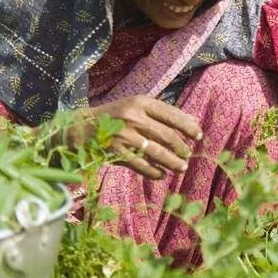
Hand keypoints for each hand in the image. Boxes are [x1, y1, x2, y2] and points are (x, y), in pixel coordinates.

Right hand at [66, 95, 200, 179]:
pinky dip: (153, 171)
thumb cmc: (114, 116)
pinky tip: (162, 175)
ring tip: (182, 167)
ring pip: (156, 151)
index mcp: (141, 102)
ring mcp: (123, 135)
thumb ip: (160, 113)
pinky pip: (140, 164)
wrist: (79, 128)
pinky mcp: (115, 151)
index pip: (172, 115)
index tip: (199, 136)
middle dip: (181, 148)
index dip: (188, 127)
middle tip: (188, 155)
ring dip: (172, 162)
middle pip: (167, 135)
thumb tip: (191, 120)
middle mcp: (133, 116)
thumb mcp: (135, 106)